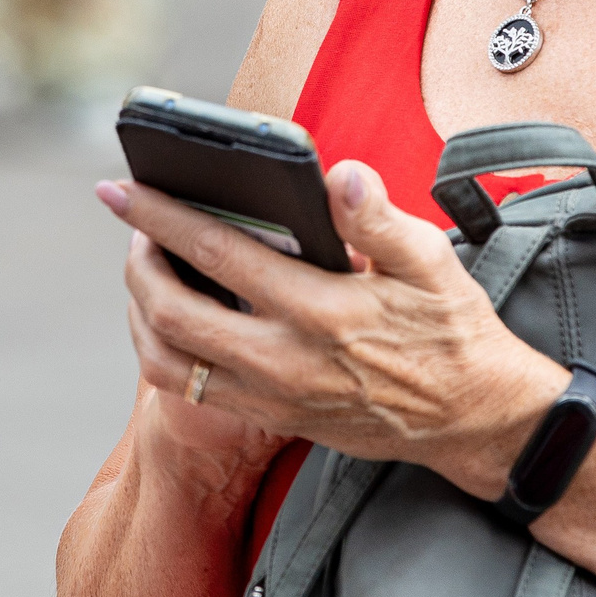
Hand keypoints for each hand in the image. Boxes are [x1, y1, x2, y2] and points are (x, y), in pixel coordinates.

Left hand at [99, 162, 560, 498]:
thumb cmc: (451, 331)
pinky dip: (161, 350)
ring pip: (167, 361)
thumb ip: (378, 219)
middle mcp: (286, 360)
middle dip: (136, 262)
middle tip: (132, 224)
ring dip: (140, 310)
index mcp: (321, 310)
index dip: (160, 217)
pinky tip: (169, 317)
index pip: (217, 253)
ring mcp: (273, 397)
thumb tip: (339, 176)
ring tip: (145, 269)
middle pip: (171, 313)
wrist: (472, 419)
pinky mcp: (272, 420)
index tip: (123, 188)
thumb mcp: (430, 263)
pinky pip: (189, 391)